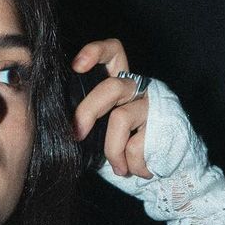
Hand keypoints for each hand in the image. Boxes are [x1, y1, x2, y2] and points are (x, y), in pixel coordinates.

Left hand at [70, 38, 152, 177]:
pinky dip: (132, 164)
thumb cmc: (125, 151)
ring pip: (121, 117)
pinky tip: (137, 170)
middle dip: (88, 111)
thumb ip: (87, 122)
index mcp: (119, 85)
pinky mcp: (166, 123)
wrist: (165, 172)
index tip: (77, 67)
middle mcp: (138, 89)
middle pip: (111, 87)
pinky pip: (136, 144)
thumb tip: (58, 125)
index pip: (113, 53)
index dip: (96, 52)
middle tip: (77, 135)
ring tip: (118, 167)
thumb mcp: (101, 133)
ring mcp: (152, 104)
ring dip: (113, 150)